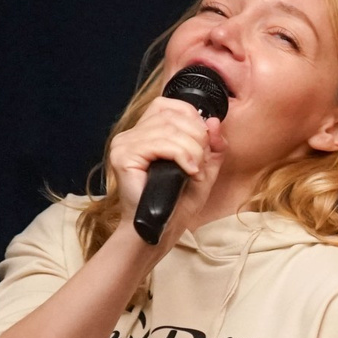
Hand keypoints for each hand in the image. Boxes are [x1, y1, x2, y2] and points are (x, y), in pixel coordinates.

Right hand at [104, 96, 226, 251]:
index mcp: (146, 133)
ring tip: (194, 171)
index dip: (194, 120)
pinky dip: (181, 156)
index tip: (204, 145)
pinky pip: (160, 144)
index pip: (171, 106)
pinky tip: (187, 171)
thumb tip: (213, 121)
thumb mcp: (203, 171)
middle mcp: (132, 134)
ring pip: (169, 130)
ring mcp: (124, 144)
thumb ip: (212, 146)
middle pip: (173, 116)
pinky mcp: (124, 156)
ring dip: (192, 151)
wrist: (160, 231)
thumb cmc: (176, 205)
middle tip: (200, 163)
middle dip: (197, 138)